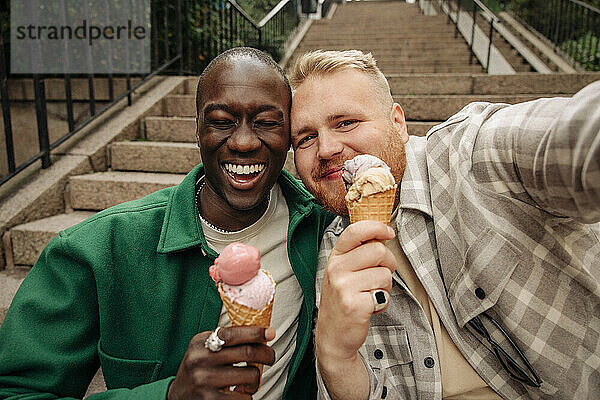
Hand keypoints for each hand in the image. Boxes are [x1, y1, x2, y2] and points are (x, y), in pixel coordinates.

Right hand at [168, 326, 275, 399]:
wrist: (177, 396)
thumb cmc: (198, 369)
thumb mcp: (205, 349)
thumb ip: (226, 341)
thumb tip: (260, 335)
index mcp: (201, 342)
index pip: (233, 333)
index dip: (256, 332)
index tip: (270, 333)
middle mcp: (201, 360)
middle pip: (247, 352)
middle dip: (266, 354)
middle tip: (270, 357)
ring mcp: (205, 381)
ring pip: (250, 375)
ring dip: (256, 379)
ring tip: (249, 381)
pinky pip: (244, 397)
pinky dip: (247, 395)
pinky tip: (239, 393)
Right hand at [316, 221, 395, 365]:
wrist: (332, 335)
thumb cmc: (342, 300)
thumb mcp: (343, 271)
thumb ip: (358, 253)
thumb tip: (382, 234)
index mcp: (336, 257)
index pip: (356, 231)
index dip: (377, 227)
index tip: (388, 232)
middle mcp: (337, 269)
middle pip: (378, 250)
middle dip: (388, 263)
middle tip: (379, 275)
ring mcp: (344, 287)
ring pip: (385, 273)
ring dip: (386, 286)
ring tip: (372, 293)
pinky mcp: (355, 304)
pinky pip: (384, 294)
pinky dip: (383, 302)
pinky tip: (371, 306)